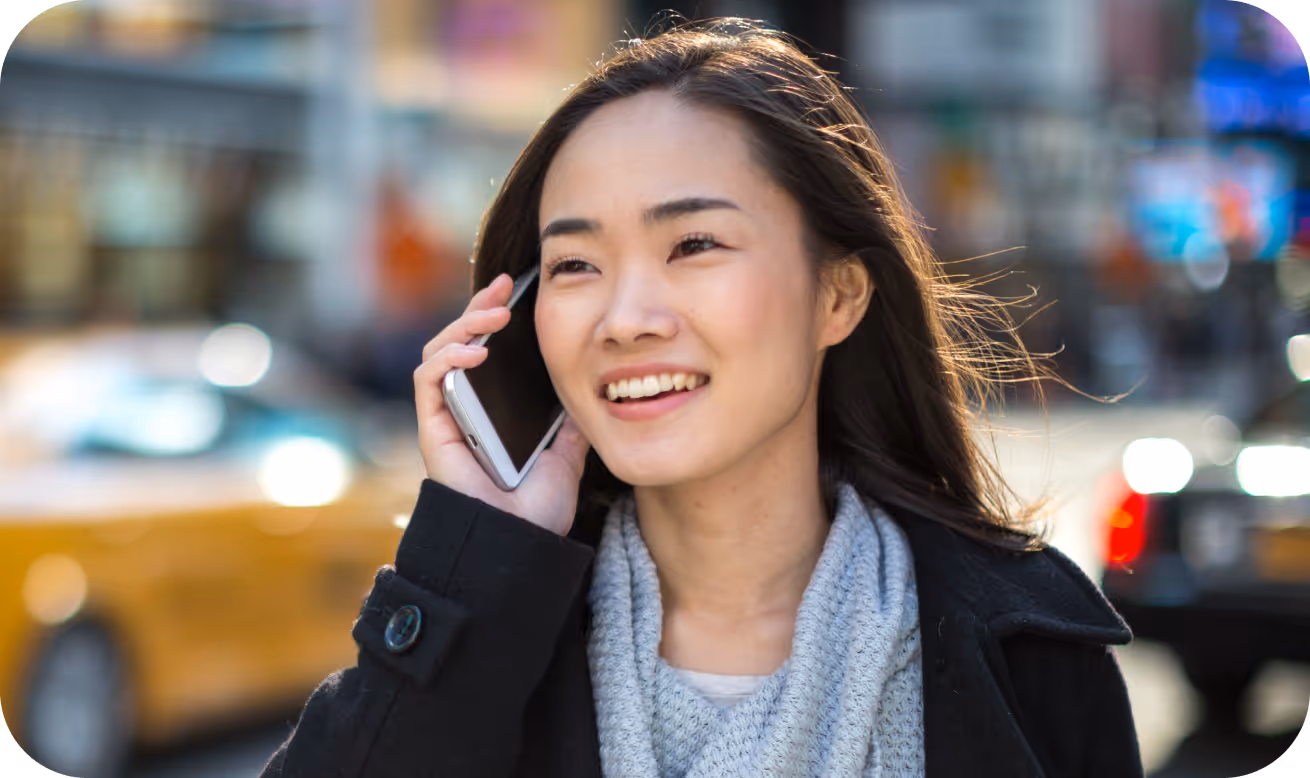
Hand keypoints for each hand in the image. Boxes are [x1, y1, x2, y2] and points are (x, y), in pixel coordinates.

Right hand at [413, 272, 591, 536]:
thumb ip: (570, 423)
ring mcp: (446, 418)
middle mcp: (464, 410)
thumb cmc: (538, 510)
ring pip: (439, 352)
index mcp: (490, 411)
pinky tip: (477, 351)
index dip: (493, 316)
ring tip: (495, 314)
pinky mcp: (433, 430)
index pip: (484, 349)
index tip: (516, 290)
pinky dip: (449, 358)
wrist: (523, 545)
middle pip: (458, 342)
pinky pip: (429, 380)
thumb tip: (591, 387)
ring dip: (463, 325)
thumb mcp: (567, 454)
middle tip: (503, 286)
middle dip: (478, 308)